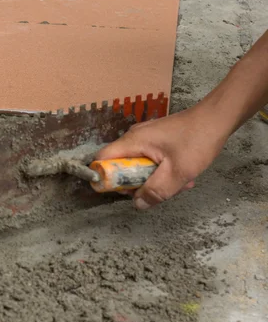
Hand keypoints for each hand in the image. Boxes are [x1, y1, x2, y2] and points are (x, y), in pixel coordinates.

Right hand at [95, 104, 228, 209]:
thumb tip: (137, 204)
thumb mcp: (177, 172)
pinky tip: (182, 176)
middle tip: (156, 191)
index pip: (102, 160)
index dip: (104, 177)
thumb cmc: (197, 140)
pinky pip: (150, 160)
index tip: (120, 191)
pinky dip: (162, 171)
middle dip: (136, 183)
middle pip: (120, 166)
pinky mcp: (157, 139)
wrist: (218, 117)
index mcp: (132, 142)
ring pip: (138, 165)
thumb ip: (156, 191)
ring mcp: (146, 138)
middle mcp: (134, 138)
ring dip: (154, 179)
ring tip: (178, 184)